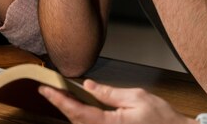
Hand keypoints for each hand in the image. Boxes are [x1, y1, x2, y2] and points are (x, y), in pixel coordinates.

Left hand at [39, 80, 194, 123]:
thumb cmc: (161, 118)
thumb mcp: (136, 97)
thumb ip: (109, 93)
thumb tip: (88, 86)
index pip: (78, 112)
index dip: (59, 100)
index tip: (46, 90)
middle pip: (75, 121)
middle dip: (60, 104)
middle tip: (46, 90)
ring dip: (70, 111)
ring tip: (59, 95)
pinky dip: (81, 117)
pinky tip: (78, 107)